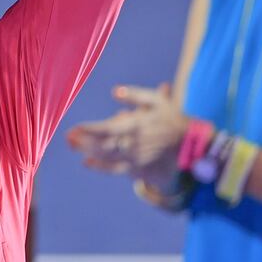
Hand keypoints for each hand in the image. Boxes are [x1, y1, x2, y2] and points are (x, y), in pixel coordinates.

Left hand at [67, 83, 188, 190]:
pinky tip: (87, 162)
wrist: (194, 147)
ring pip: (106, 156)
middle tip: (67, 138)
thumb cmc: (175, 120)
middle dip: (83, 141)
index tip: (75, 128)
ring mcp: (135, 158)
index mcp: (136, 126)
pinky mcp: (138, 169)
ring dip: (88, 151)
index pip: (106, 129)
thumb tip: (115, 91)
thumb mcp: (158, 101)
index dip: (89, 129)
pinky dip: (101, 167)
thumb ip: (135, 95)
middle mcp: (132, 144)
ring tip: (73, 146)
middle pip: (102, 144)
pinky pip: (116, 170)